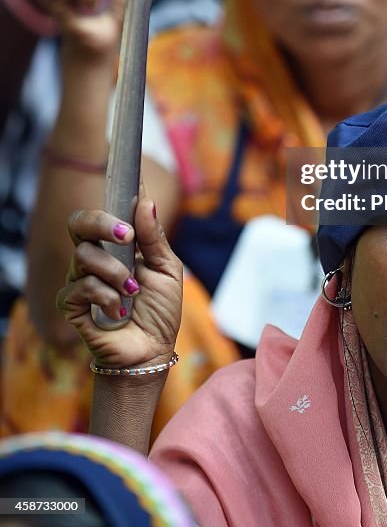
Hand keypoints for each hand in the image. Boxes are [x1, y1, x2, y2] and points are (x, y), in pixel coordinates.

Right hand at [57, 198, 181, 368]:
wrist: (152, 351)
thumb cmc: (160, 310)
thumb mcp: (167, 269)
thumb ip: (154, 237)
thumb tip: (145, 203)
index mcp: (118, 246)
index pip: (107, 212)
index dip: (114, 195)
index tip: (131, 183)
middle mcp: (95, 258)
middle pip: (79, 223)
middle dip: (100, 224)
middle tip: (125, 237)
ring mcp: (81, 280)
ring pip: (83, 256)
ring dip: (115, 273)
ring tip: (132, 291)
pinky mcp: (72, 305)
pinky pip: (79, 287)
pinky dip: (105, 297)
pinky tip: (120, 311)